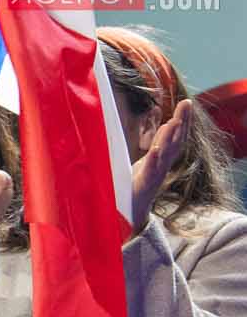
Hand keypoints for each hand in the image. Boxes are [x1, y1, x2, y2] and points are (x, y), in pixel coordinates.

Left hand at [130, 100, 191, 232]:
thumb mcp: (146, 161)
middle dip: (182, 123)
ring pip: (164, 156)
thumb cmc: (137, 184)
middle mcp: (161, 167)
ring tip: (173, 122)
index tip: (187, 102)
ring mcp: (153, 177)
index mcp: (162, 159)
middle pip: (175, 142)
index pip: (176, 137)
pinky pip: (149, 173)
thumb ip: (157, 145)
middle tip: (187, 104)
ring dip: (168, 139)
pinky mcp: (142, 187)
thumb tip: (167, 124)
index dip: (183, 120)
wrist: (129, 213)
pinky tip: (154, 150)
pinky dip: (152, 161)